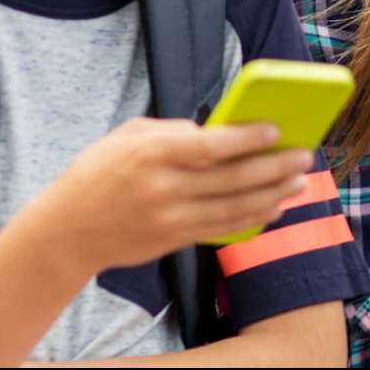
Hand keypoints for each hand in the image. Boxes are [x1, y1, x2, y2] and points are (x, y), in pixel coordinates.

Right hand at [28, 118, 312, 273]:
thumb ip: (170, 130)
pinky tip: (274, 207)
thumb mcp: (126, 136)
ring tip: (299, 181)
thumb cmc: (98, 173)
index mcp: (150, 154)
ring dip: (272, 194)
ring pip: (234, 207)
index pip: (207, 146)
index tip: (275, 129)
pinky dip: (252, 218)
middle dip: (273, 167)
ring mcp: (169, 218)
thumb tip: (216, 132)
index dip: (245, 138)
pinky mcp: (173, 240)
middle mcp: (162, 188)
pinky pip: (222, 228)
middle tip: (304, 156)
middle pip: (230, 178)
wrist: (65, 231)